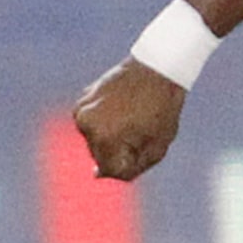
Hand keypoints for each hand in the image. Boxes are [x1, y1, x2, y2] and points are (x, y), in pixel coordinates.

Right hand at [73, 58, 186, 180]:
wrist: (158, 69)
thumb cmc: (162, 110)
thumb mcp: (157, 147)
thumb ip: (132, 167)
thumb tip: (96, 173)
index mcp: (105, 138)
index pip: (113, 171)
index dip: (134, 163)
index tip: (146, 144)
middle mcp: (87, 125)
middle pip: (100, 158)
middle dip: (120, 152)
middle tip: (141, 129)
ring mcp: (81, 112)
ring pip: (95, 143)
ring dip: (111, 139)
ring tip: (132, 119)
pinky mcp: (80, 102)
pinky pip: (91, 126)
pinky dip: (105, 124)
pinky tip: (121, 110)